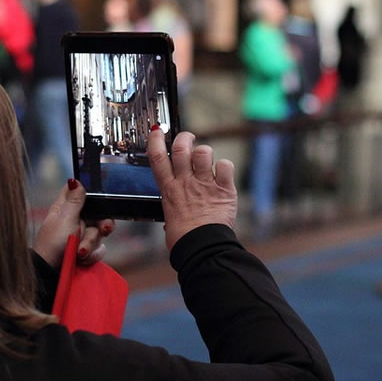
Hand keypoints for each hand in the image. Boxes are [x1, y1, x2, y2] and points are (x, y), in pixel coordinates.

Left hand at [33, 179, 115, 268]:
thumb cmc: (53, 244)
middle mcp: (75, 220)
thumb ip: (74, 201)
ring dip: (91, 244)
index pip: (81, 193)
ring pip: (99, 234)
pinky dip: (92, 255)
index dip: (93, 195)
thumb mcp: (65, 219)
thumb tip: (75, 180)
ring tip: (79, 253)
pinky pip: (99, 249)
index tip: (101, 201)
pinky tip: (82, 260)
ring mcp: (81, 236)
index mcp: (66, 208)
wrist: (51, 274)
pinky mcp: (86, 251)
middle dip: (100, 225)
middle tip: (103, 229)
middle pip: (98, 214)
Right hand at [147, 129, 237, 249]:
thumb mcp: (169, 221)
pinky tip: (222, 174)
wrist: (202, 248)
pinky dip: (224, 166)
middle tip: (188, 138)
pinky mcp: (223, 189)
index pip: (158, 158)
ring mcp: (205, 184)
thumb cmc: (184, 240)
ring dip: (205, 151)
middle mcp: (185, 183)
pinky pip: (225, 165)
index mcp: (169, 191)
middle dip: (184, 138)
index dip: (156, 141)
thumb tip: (174, 216)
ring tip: (206, 159)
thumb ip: (173, 209)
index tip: (157, 131)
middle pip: (181, 148)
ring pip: (204, 152)